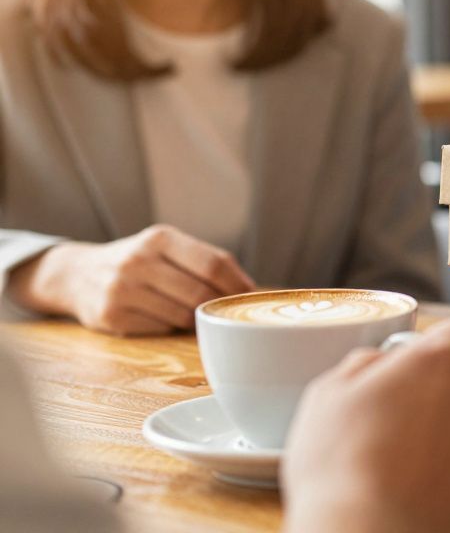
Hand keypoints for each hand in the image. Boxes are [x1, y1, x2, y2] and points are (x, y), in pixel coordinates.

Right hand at [7, 224, 253, 335]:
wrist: (79, 274)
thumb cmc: (142, 262)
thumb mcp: (168, 248)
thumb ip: (207, 262)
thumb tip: (253, 290)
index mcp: (160, 238)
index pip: (214, 265)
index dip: (238, 285)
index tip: (249, 297)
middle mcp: (139, 260)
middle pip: (200, 294)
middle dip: (218, 307)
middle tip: (225, 313)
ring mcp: (122, 289)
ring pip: (182, 316)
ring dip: (195, 320)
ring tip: (192, 313)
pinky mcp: (111, 315)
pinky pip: (160, 329)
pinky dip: (170, 328)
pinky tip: (164, 318)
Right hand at [282, 321, 449, 532]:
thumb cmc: (344, 472)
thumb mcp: (328, 396)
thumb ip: (364, 366)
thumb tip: (378, 364)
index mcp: (441, 365)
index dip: (438, 349)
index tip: (418, 368)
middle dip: (438, 405)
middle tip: (394, 434)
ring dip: (449, 449)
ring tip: (403, 477)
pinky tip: (422, 501)